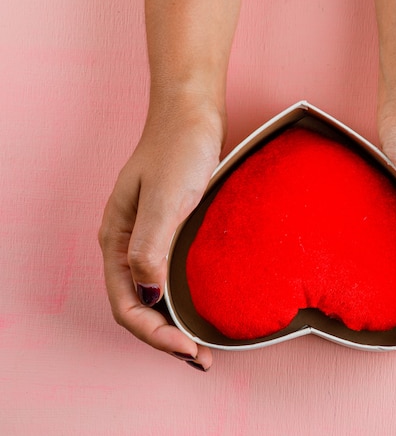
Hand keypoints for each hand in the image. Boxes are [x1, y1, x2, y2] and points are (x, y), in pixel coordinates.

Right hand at [99, 95, 222, 370]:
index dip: (156, 334)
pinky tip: (204, 307)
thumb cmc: (178, 149)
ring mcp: (148, 238)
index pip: (129, 305)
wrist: (192, 113)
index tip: (191, 349)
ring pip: (154, 294)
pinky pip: (169, 276)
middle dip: (165, 338)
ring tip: (202, 344)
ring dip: (174, 324)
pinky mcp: (169, 230)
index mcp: (117, 241)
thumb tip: (149, 296)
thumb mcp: (165, 199)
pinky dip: (183, 300)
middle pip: (139, 306)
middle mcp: (128, 245)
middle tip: (201, 358)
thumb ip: (151, 248)